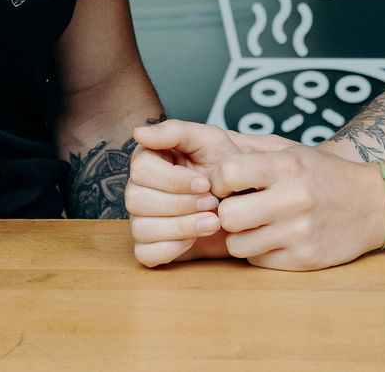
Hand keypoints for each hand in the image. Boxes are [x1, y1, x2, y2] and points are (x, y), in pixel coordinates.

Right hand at [125, 119, 290, 267]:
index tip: (204, 182)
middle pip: (136, 200)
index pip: (141, 170)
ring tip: (212, 222)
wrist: (248, 204)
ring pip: (140, 228)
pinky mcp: (152, 246)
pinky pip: (145, 254)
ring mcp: (143, 219)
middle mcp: (140, 189)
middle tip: (211, 202)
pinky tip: (195, 239)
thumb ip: (175, 131)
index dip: (174, 180)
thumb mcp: (211, 141)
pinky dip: (171, 249)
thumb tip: (139, 132)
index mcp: (150, 160)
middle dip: (181, 204)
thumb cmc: (227, 170)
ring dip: (181, 227)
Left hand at [212, 146, 384, 270]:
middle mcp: (294, 199)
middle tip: (240, 208)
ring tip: (257, 225)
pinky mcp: (304, 259)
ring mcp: (300, 232)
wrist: (375, 204)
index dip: (220, 180)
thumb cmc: (326, 174)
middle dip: (227, 213)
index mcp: (288, 166)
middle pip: (227, 215)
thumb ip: (251, 147)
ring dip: (242, 236)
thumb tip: (208, 143)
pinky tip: (275, 238)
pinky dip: (260, 252)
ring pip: (238, 244)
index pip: (227, 173)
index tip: (229, 184)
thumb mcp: (293, 149)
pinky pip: (258, 261)